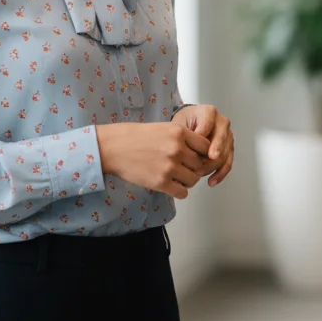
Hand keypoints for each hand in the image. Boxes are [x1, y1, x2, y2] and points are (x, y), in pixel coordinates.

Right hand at [95, 122, 210, 199]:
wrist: (116, 147)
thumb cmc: (138, 137)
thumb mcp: (165, 128)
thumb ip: (183, 138)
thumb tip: (199, 152)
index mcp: (179, 132)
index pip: (205, 146)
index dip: (203, 153)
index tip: (196, 157)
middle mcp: (177, 148)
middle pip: (199, 164)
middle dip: (194, 168)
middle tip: (185, 169)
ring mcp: (169, 166)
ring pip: (193, 179)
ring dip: (188, 181)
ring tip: (178, 178)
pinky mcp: (161, 182)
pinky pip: (182, 192)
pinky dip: (180, 192)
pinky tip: (173, 186)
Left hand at [171, 104, 234, 186]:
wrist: (188, 125)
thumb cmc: (183, 124)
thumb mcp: (179, 124)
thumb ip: (184, 135)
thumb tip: (191, 153)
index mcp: (209, 112)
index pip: (207, 125)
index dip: (200, 138)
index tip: (191, 149)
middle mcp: (222, 122)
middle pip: (221, 138)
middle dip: (210, 155)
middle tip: (199, 166)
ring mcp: (227, 136)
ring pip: (225, 152)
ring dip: (212, 166)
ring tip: (198, 174)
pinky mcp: (228, 148)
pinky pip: (228, 162)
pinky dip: (220, 173)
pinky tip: (211, 181)